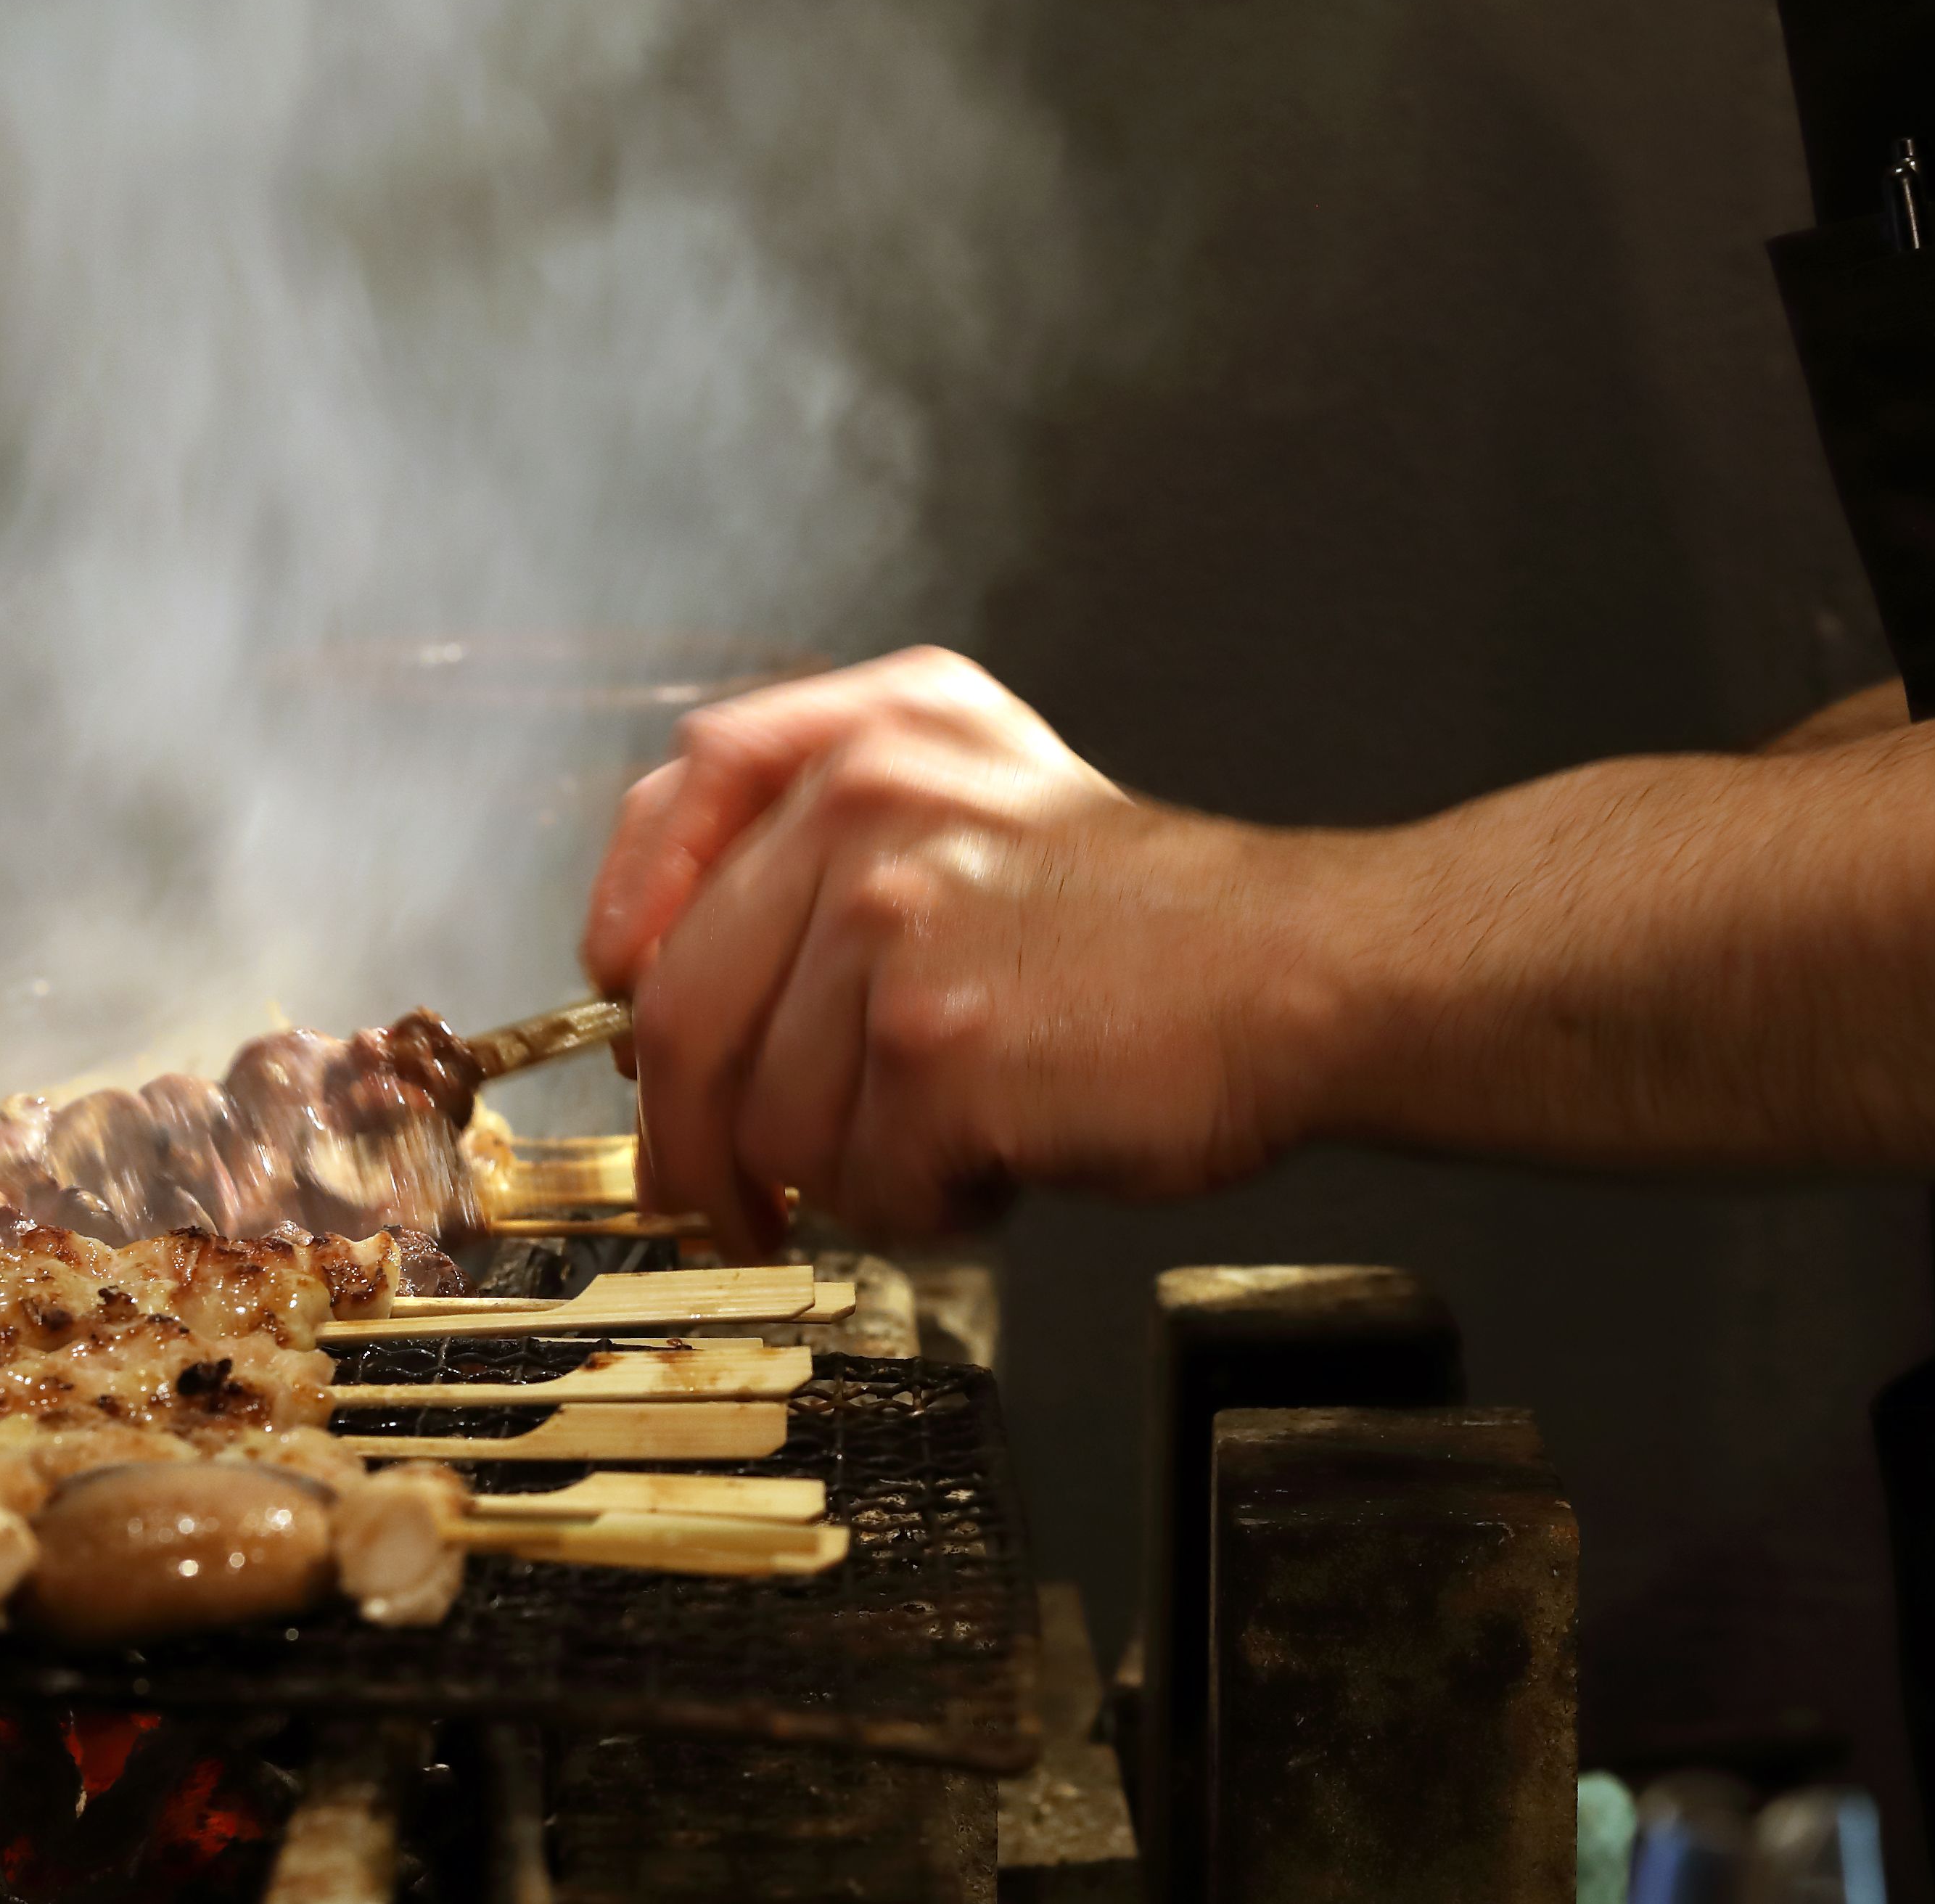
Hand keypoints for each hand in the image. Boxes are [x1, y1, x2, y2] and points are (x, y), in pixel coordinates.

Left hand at [578, 648, 1325, 1254]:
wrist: (1301, 975)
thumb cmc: (1154, 922)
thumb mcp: (984, 796)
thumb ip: (834, 835)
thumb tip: (664, 975)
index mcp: (880, 730)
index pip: (682, 798)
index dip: (637, 917)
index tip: (633, 994)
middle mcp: (870, 802)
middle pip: (682, 1006)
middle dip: (691, 1136)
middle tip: (719, 1196)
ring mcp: (896, 924)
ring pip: (767, 1119)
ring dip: (847, 1171)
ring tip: (948, 1140)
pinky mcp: (935, 1048)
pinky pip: (861, 1181)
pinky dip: (923, 1204)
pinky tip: (997, 1157)